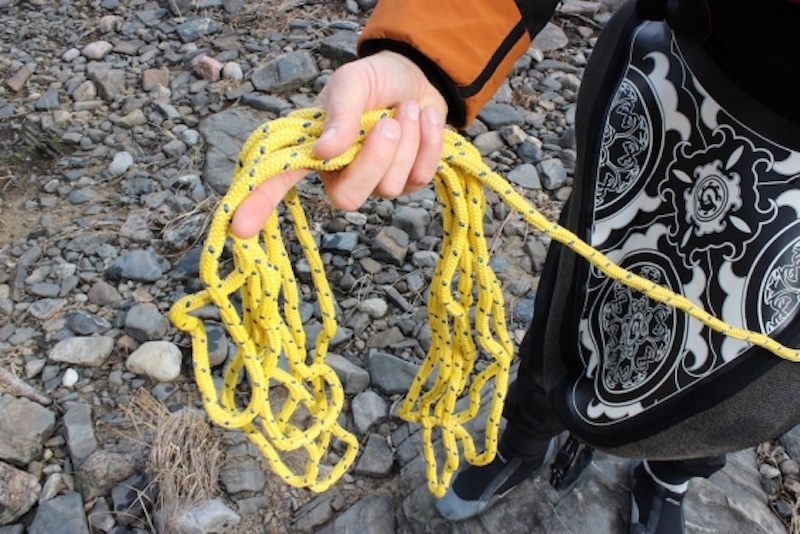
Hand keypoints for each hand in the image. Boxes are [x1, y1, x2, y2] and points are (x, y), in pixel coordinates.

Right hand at [231, 51, 447, 238]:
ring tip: (405, 110)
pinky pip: (419, 177)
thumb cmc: (374, 81)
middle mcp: (339, 175)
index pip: (279, 181)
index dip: (258, 205)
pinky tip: (424, 118)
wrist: (418, 76)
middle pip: (348, 198)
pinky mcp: (408, 183)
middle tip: (389, 120)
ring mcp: (374, 184)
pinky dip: (429, 142)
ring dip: (407, 141)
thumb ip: (339, 113)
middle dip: (375, 158)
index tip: (239, 228)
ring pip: (389, 186)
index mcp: (313, 151)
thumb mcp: (351, 82)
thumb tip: (324, 152)